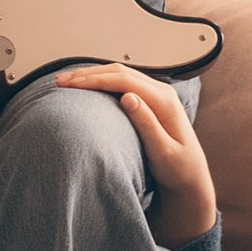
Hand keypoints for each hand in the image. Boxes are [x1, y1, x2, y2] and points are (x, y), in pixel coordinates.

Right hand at [54, 63, 215, 245]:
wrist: (191, 178)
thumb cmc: (179, 170)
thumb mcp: (163, 152)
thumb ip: (147, 124)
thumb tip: (128, 96)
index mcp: (164, 101)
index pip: (124, 81)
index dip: (94, 79)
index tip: (70, 85)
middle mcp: (161, 92)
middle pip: (119, 72)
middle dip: (87, 74)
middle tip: (60, 81)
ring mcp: (155, 95)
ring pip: (119, 74)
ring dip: (92, 75)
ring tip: (67, 81)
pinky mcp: (148, 101)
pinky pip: (122, 83)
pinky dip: (101, 81)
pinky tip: (85, 87)